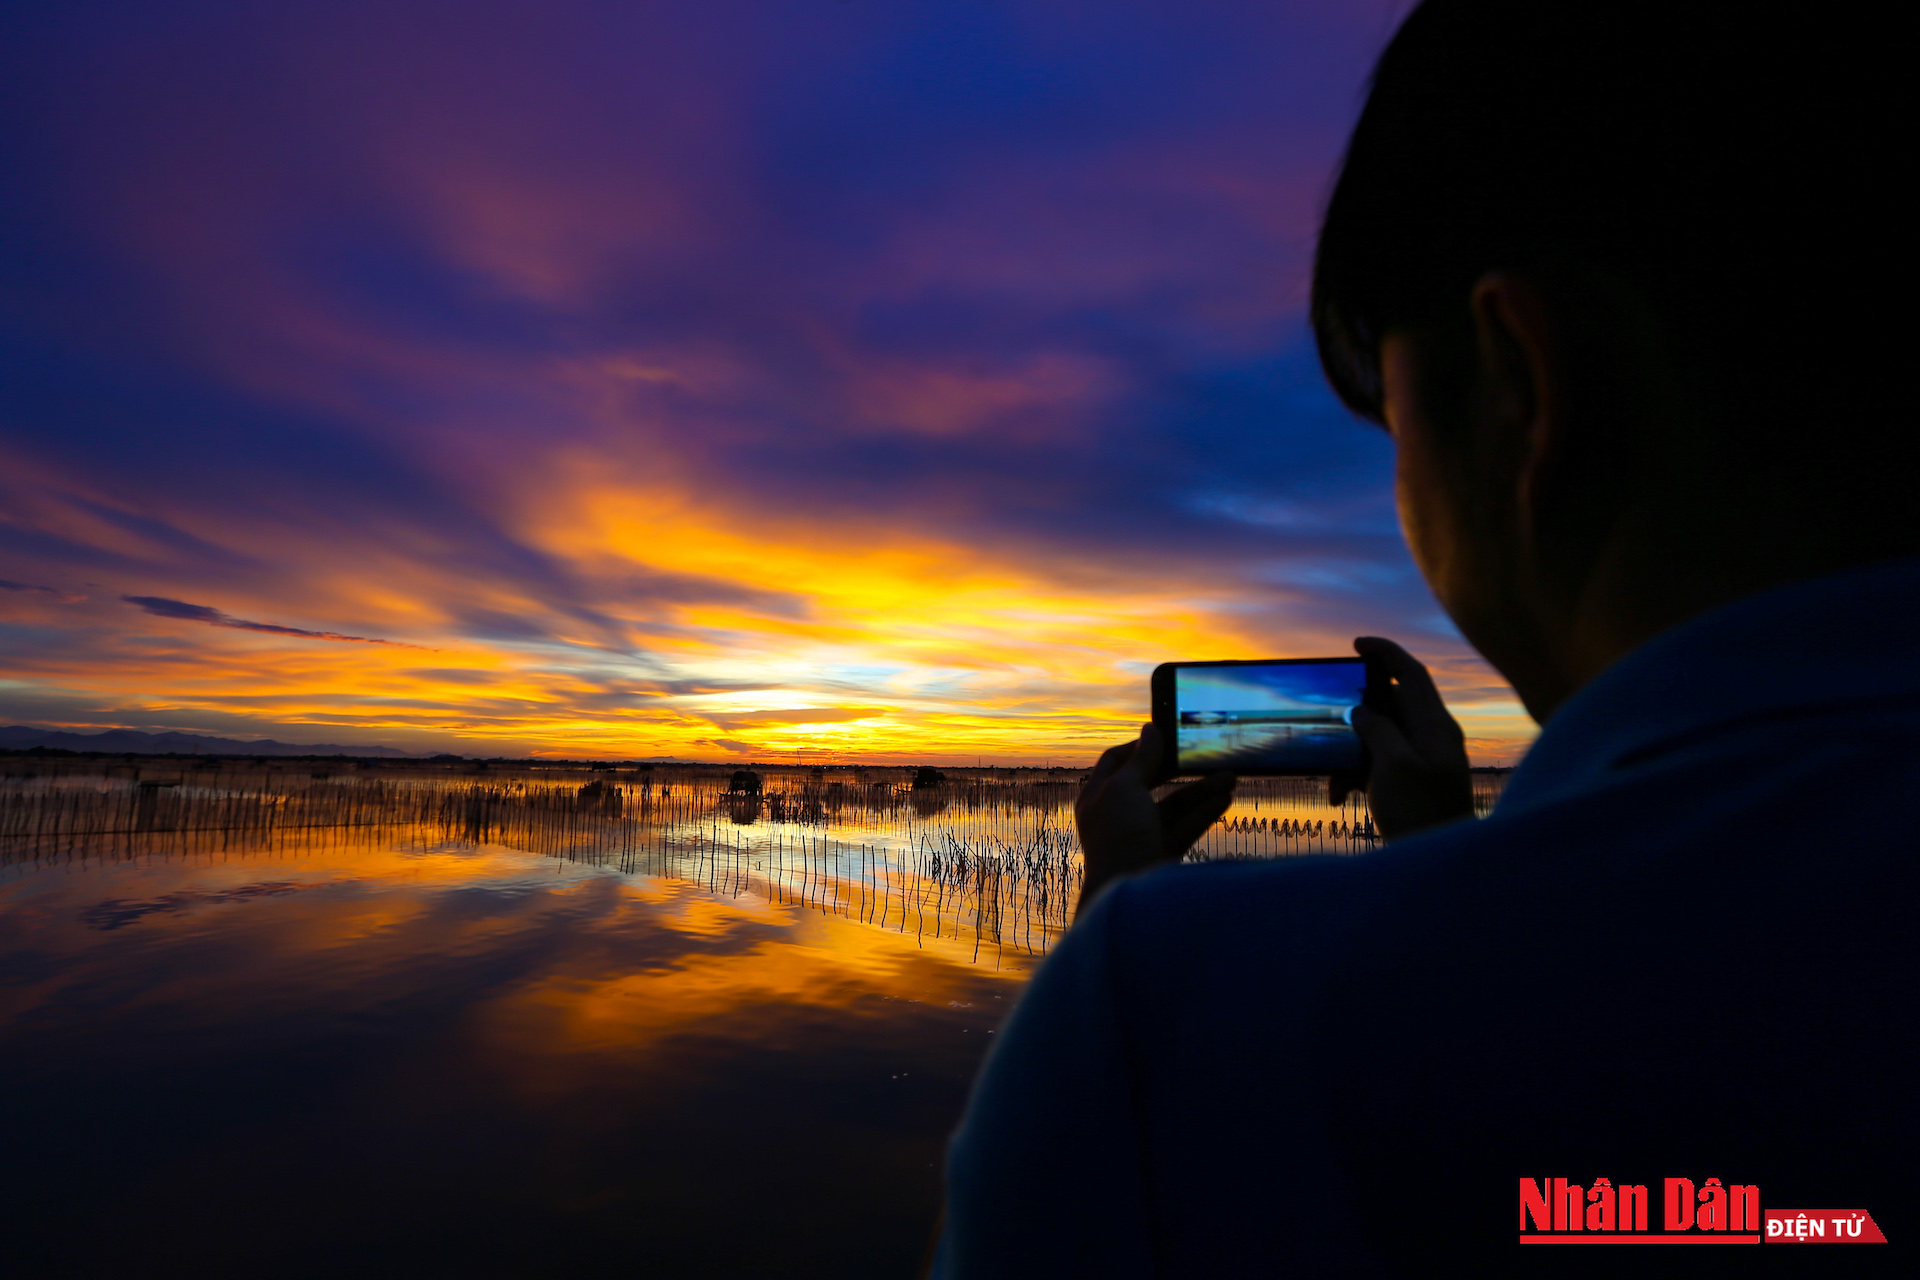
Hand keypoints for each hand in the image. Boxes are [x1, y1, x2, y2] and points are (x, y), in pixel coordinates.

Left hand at [1075, 722, 1234, 910]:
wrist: (1129, 892)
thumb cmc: (1119, 835)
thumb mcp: (1126, 788)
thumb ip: (1143, 758)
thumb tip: (1151, 728)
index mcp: (1098, 796)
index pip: (1116, 761)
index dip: (1140, 746)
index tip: (1167, 735)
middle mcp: (1118, 815)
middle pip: (1151, 782)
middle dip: (1181, 769)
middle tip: (1205, 754)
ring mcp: (1141, 835)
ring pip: (1174, 806)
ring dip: (1202, 791)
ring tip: (1232, 778)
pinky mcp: (1162, 853)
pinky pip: (1185, 827)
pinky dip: (1205, 813)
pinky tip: (1225, 799)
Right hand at [1330, 636, 1474, 838]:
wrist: (1439, 865)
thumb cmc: (1422, 814)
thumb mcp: (1393, 766)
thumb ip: (1377, 729)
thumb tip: (1362, 711)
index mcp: (1435, 726)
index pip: (1412, 674)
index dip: (1387, 653)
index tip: (1357, 644)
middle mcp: (1433, 738)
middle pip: (1392, 706)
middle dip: (1357, 714)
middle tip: (1330, 719)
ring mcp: (1425, 761)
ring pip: (1381, 739)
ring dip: (1351, 753)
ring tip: (1332, 778)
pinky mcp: (1414, 783)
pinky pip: (1380, 765)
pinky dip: (1358, 774)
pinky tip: (1340, 796)